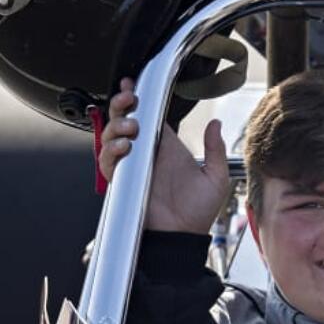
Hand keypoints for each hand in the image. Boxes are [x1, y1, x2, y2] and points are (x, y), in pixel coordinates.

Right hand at [100, 77, 230, 233]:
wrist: (182, 238)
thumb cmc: (198, 213)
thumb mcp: (215, 178)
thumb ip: (215, 150)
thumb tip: (215, 124)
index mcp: (166, 147)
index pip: (148, 115)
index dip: (139, 99)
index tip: (135, 86)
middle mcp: (146, 154)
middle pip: (124, 120)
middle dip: (122, 105)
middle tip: (130, 99)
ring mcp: (132, 167)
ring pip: (112, 136)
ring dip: (117, 126)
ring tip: (132, 127)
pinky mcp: (122, 182)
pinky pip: (108, 161)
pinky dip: (112, 150)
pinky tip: (125, 146)